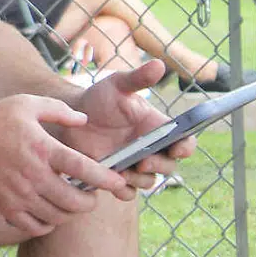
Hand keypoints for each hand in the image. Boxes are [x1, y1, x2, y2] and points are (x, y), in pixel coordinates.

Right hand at [0, 94, 128, 235]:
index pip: (83, 169)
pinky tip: (49, 212)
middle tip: (90, 194)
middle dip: (90, 202)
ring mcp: (20, 195)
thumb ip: (58, 110)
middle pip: (75, 202)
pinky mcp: (6, 207)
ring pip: (58, 217)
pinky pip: (36, 227)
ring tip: (69, 202)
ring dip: (70, 213)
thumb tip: (84, 120)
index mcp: (42, 149)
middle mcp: (33, 176)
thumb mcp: (25, 104)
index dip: (106, 178)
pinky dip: (48, 224)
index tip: (117, 181)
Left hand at [62, 60, 195, 191]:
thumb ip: (137, 78)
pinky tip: (113, 180)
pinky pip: (127, 192)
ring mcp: (133, 165)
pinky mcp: (115, 177)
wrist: (69, 118)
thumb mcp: (116, 85)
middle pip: (169, 166)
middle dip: (160, 165)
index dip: (185, 148)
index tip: (177, 148)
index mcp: (156, 128)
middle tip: (143, 160)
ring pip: (149, 182)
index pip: (184, 142)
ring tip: (124, 170)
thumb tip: (159, 64)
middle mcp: (149, 148)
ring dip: (141, 179)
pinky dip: (122, 190)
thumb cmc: (97, 99)